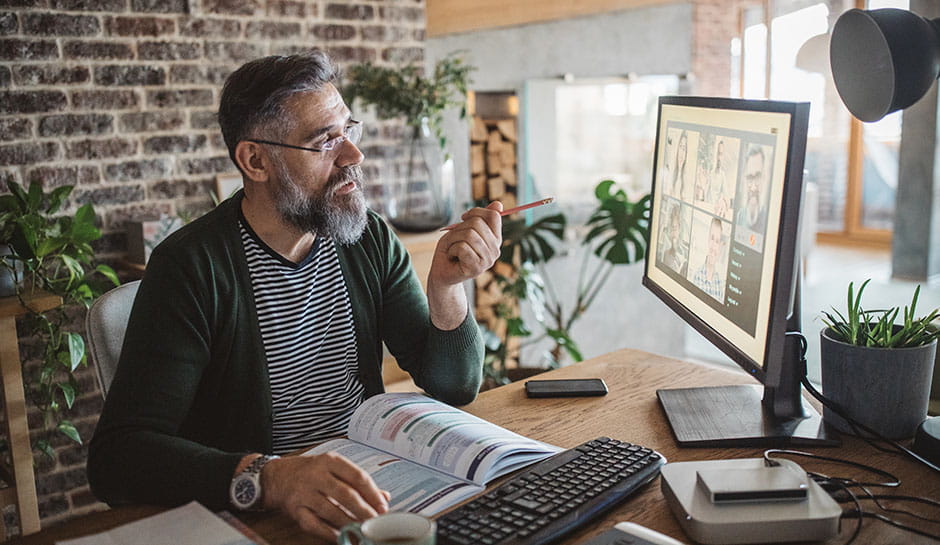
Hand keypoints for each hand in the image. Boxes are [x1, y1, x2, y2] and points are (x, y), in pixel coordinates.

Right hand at [261, 453, 389, 540]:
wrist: (276, 476)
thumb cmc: (310, 472)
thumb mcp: (334, 468)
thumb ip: (358, 482)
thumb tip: (385, 497)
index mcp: (330, 461)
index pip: (357, 476)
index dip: (373, 493)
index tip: (383, 506)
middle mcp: (316, 475)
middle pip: (345, 494)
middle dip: (364, 510)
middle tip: (376, 521)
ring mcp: (304, 492)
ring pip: (331, 511)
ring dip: (349, 523)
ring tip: (363, 530)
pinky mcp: (295, 509)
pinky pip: (314, 524)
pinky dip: (329, 533)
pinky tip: (341, 536)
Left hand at [429, 201, 502, 286]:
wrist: (442, 273)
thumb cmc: (452, 249)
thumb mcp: (463, 229)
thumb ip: (480, 218)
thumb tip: (498, 204)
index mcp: (495, 239)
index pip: (493, 216)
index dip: (475, 212)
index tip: (463, 218)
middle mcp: (495, 250)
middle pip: (477, 223)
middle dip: (459, 228)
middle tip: (454, 239)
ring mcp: (488, 260)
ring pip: (469, 235)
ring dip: (453, 239)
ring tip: (452, 248)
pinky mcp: (477, 268)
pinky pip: (462, 247)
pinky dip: (451, 249)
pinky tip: (453, 257)